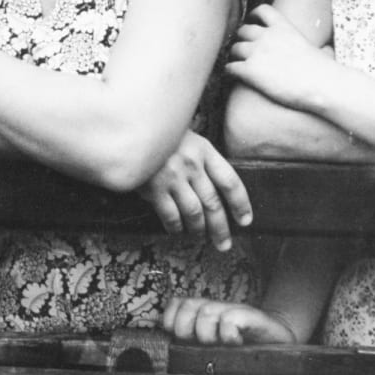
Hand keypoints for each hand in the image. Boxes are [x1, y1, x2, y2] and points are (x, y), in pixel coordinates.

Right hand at [136, 131, 251, 251]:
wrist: (130, 129)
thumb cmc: (161, 135)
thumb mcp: (187, 138)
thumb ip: (201, 160)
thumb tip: (216, 191)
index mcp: (204, 150)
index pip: (230, 181)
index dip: (240, 203)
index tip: (245, 220)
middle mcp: (192, 164)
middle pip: (213, 202)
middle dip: (221, 227)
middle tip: (224, 244)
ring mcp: (172, 177)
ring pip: (194, 212)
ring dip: (199, 229)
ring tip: (200, 237)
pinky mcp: (153, 188)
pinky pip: (170, 215)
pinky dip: (176, 226)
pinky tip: (177, 230)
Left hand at [162, 296, 296, 344]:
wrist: (279, 339)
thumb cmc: (241, 346)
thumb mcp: (213, 344)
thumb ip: (191, 341)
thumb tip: (166, 339)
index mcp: (202, 312)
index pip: (175, 304)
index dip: (171, 321)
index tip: (181, 338)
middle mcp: (215, 307)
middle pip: (187, 306)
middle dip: (186, 330)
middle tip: (201, 345)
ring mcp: (233, 310)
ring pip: (205, 313)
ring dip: (208, 335)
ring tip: (220, 346)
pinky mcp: (252, 317)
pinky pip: (229, 319)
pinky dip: (228, 334)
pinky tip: (235, 342)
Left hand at [226, 5, 329, 109]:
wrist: (321, 84)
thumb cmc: (325, 71)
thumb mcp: (321, 50)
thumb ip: (316, 47)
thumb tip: (328, 52)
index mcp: (284, 27)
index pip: (263, 10)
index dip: (253, 16)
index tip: (251, 22)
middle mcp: (267, 36)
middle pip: (243, 30)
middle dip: (241, 39)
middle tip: (242, 49)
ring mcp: (257, 52)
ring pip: (234, 48)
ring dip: (234, 56)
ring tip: (235, 63)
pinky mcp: (250, 71)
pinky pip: (230, 67)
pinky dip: (228, 71)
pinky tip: (231, 76)